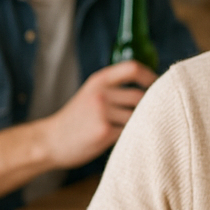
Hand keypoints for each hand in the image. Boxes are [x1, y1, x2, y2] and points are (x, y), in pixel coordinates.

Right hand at [41, 61, 156, 169]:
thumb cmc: (77, 120)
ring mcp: (101, 113)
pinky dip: (133, 137)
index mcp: (98, 81)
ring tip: (133, 131)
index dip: (150, 76)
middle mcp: (100, 93)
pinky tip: (126, 141)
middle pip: (140, 96)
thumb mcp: (91, 94)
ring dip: (140, 125)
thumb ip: (116, 90)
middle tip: (150, 118)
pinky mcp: (104, 132)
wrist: (50, 141)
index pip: (132, 68)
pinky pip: (130, 133)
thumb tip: (154, 91)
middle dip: (149, 108)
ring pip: (137, 116)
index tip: (159, 87)